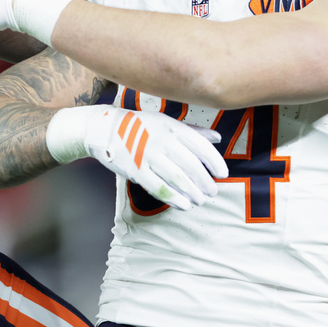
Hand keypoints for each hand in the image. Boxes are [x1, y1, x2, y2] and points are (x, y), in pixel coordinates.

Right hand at [47, 106, 227, 209]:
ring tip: (200, 200)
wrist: (105, 128)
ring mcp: (147, 155)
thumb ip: (192, 131)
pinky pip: (158, 187)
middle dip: (205, 181)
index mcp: (171, 126)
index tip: (222, 174)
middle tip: (212, 192)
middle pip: (190, 165)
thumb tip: (218, 138)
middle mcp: (161, 140)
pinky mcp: (135, 169)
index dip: (214, 161)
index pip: (200, 145)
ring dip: (192, 192)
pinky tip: (184, 205)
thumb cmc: (140, 125)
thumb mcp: (166, 121)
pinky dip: (174, 198)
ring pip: (176, 178)